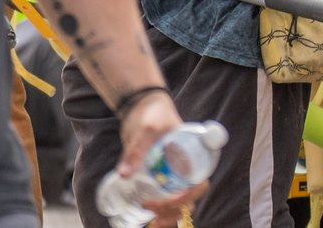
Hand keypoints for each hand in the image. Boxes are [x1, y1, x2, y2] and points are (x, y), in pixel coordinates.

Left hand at [117, 91, 206, 215]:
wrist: (141, 107)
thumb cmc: (151, 113)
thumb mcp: (145, 130)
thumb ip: (136, 150)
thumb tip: (123, 175)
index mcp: (193, 155)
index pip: (199, 183)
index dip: (189, 196)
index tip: (170, 199)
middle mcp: (186, 168)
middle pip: (190, 198)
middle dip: (174, 210)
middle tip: (151, 209)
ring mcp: (174, 173)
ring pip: (179, 203)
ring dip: (169, 216)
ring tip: (152, 222)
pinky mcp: (160, 177)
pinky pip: (165, 199)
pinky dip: (160, 212)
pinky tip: (148, 219)